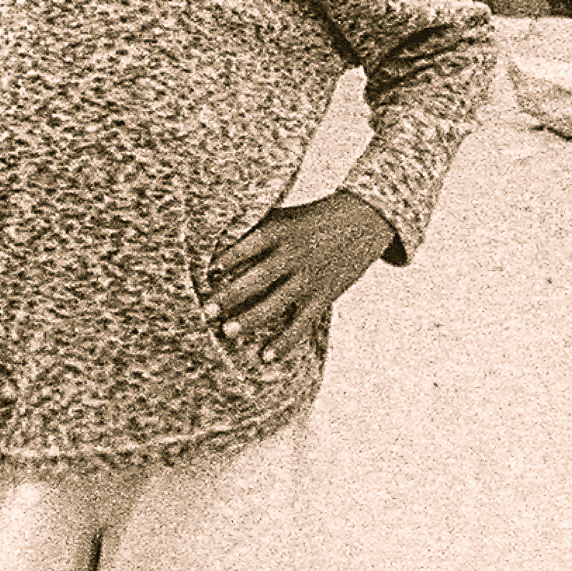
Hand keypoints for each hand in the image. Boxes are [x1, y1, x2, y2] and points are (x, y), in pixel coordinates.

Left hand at [203, 192, 396, 363]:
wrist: (365, 219)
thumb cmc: (315, 217)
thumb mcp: (285, 215)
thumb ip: (257, 228)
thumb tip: (218, 243)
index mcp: (281, 230)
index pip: (249, 245)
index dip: (228, 259)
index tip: (208, 272)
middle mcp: (293, 255)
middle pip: (256, 278)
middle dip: (229, 296)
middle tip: (206, 311)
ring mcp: (309, 277)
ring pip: (275, 303)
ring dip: (250, 319)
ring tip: (227, 332)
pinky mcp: (323, 295)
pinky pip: (301, 323)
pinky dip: (284, 342)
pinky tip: (266, 355)